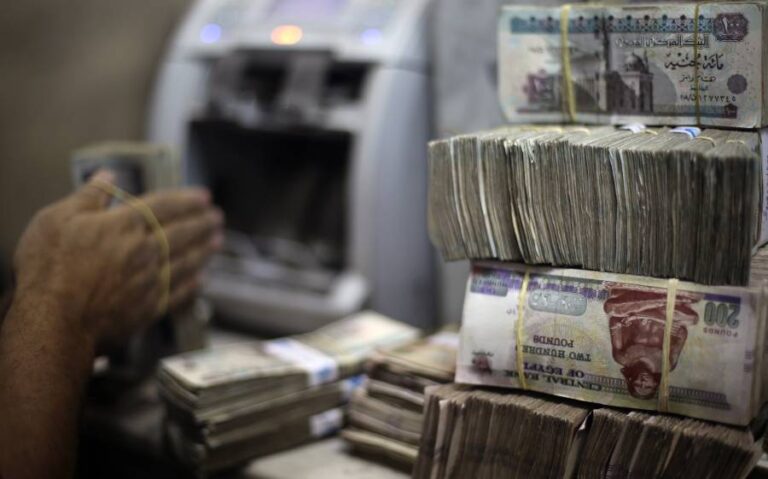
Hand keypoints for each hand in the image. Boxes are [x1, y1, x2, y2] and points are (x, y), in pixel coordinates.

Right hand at [12, 171, 223, 349]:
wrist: (53, 321)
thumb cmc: (48, 268)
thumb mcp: (56, 219)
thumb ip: (88, 197)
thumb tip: (108, 175)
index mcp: (123, 225)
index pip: (163, 206)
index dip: (186, 199)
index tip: (204, 196)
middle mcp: (143, 251)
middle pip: (181, 233)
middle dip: (202, 223)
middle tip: (217, 217)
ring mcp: (149, 281)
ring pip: (185, 261)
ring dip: (203, 250)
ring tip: (217, 241)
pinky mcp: (148, 309)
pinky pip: (177, 293)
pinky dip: (192, 285)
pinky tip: (201, 279)